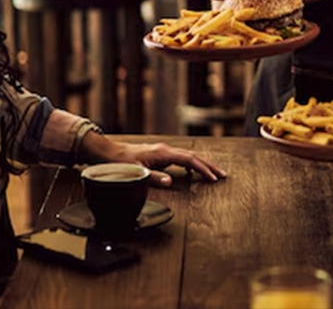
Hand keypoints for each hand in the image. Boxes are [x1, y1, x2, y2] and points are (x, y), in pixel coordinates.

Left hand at [107, 141, 227, 186]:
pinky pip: (181, 158)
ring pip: (189, 156)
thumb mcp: (136, 172)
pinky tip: (193, 171)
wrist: (110, 152)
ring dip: (202, 164)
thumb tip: (171, 181)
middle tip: (223, 175)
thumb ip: (154, 177)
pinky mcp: (161, 154)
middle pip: (193, 156)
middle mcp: (166, 150)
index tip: (214, 178)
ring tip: (214, 173)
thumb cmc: (121, 163)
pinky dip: (192, 164)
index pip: (189, 160)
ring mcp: (164, 151)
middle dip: (209, 166)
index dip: (203, 169)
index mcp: (163, 153)